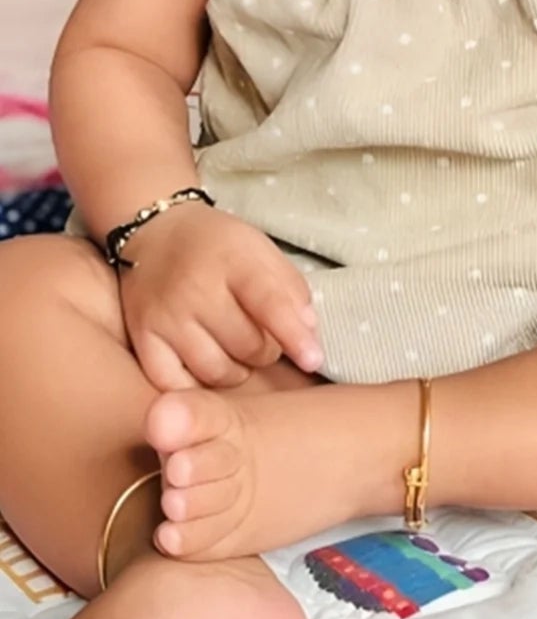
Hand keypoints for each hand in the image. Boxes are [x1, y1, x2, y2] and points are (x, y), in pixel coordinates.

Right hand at [117, 204, 322, 390]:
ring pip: (216, 371)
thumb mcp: (261, 251)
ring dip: (237, 370)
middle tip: (262, 336)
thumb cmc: (218, 247)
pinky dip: (197, 384)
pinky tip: (206, 365)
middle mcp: (195, 288)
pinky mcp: (141, 338)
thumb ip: (290, 289)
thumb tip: (308, 334)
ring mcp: (165, 316)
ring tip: (236, 350)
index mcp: (233, 259)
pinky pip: (175, 384)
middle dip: (266, 350)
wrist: (155, 234)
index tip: (314, 359)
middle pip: (247, 346)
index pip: (270, 304)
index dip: (294, 336)